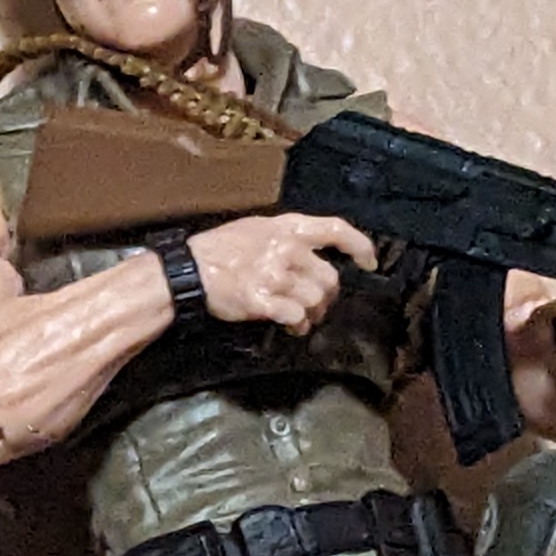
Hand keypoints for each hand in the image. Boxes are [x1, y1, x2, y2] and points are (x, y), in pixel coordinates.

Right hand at [188, 210, 376, 330]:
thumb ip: (284, 237)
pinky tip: (292, 327)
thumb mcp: (254, 229)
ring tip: (302, 319)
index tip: (369, 261)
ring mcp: (276, 276)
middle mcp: (286, 250)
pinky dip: (299, 325)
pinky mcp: (264, 301)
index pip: (336, 230)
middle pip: (329, 277)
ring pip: (315, 300)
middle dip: (327, 297)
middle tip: (317, 306)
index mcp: (286, 228)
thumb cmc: (216, 250)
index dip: (359, 245)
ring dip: (313, 314)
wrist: (186, 271)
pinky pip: (296, 316)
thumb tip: (307, 254)